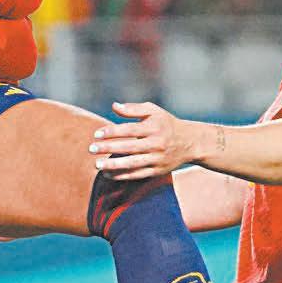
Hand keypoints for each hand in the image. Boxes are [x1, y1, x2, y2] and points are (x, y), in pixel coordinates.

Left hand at [88, 101, 203, 180]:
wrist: (190, 142)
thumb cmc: (166, 123)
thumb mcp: (153, 111)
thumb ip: (133, 109)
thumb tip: (114, 106)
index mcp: (154, 127)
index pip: (129, 130)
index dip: (112, 132)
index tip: (96, 134)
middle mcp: (157, 143)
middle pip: (129, 147)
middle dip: (109, 148)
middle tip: (91, 149)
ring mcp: (158, 159)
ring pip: (133, 164)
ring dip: (114, 165)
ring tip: (97, 165)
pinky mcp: (158, 171)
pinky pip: (138, 175)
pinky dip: (122, 176)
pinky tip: (108, 174)